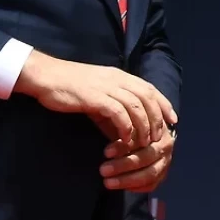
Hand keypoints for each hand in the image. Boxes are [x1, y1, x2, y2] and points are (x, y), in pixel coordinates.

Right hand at [13, 51, 177, 150]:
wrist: (46, 77)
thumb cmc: (69, 88)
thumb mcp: (96, 98)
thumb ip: (112, 113)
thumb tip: (123, 134)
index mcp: (120, 76)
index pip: (150, 89)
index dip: (164, 104)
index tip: (173, 120)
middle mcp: (117, 79)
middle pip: (148, 98)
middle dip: (157, 119)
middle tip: (158, 138)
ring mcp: (107, 87)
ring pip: (136, 107)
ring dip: (143, 126)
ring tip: (143, 143)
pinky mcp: (95, 97)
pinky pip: (118, 113)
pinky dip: (126, 128)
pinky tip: (125, 140)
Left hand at [100, 126, 175, 191]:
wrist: (151, 135)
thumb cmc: (135, 128)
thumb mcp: (130, 125)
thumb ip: (123, 131)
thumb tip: (108, 145)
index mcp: (158, 131)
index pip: (140, 140)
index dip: (123, 147)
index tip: (106, 153)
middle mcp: (165, 147)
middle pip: (146, 158)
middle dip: (123, 165)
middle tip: (104, 170)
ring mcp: (165, 162)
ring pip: (149, 174)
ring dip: (127, 180)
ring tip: (108, 182)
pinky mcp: (162, 175)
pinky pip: (150, 185)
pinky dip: (136, 187)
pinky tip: (121, 187)